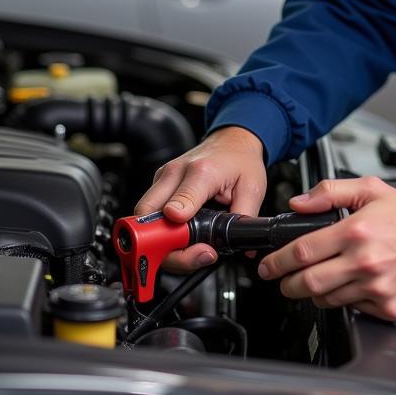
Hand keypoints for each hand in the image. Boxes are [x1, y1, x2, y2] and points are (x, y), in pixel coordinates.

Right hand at [134, 126, 266, 272]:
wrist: (232, 139)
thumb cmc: (240, 159)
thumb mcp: (252, 188)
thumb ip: (245, 218)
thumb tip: (242, 247)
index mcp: (201, 172)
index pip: (176, 205)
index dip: (176, 233)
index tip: (192, 247)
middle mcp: (176, 172)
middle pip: (147, 218)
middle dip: (163, 246)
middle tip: (191, 255)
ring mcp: (163, 177)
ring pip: (143, 219)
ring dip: (161, 242)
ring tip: (190, 248)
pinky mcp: (159, 183)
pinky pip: (148, 214)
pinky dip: (160, 232)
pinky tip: (181, 237)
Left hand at [257, 176, 395, 320]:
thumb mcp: (372, 190)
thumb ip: (330, 192)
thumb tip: (299, 203)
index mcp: (357, 231)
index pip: (302, 252)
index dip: (277, 262)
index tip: (267, 265)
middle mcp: (365, 262)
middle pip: (307, 283)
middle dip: (286, 285)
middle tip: (282, 281)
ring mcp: (377, 288)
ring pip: (328, 300)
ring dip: (314, 293)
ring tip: (317, 281)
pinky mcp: (389, 308)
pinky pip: (354, 310)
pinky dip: (346, 301)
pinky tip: (351, 286)